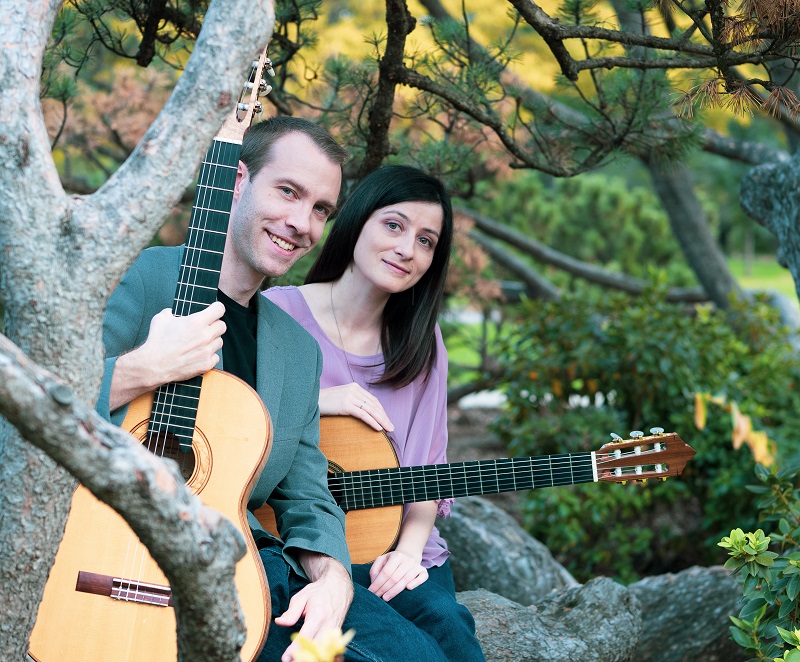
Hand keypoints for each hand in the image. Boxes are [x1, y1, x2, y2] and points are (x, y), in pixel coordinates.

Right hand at [109, 302, 225, 410]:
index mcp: (197, 322)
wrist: (153, 365)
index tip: (214, 311)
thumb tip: (175, 312)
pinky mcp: (207, 364)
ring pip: (219, 341)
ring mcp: (207, 351)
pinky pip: (216, 356)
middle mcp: (205, 335)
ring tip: (199, 343)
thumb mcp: (161, 318)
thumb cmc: (156, 341)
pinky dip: (209, 355)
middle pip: (222, 326)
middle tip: (205, 328)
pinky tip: (198, 354)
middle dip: (214, 325)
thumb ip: (173, 312)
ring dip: (212, 341)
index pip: (219, 309)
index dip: (216, 309)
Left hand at [274, 554, 353, 661]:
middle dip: (304, 658)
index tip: (285, 658)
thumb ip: (291, 612)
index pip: (306, 637)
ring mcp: (334, 631)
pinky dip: (322, 654)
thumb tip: (279, 622)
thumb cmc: (319, 591)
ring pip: (324, 651)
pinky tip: (312, 657)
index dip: (295, 650)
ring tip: (298, 660)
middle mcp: (328, 625)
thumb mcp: (302, 597)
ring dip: (313, 657)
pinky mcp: (337, 634)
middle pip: (316, 648)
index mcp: (318, 615)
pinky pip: (330, 649)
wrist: (339, 586)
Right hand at [319, 383, 393, 431]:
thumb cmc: (324, 402)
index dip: (381, 411)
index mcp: (354, 387)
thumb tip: (363, 412)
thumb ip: (352, 401)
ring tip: (388, 429)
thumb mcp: (341, 398)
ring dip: (381, 420)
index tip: (387, 420)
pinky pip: (362, 414)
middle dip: (384, 416)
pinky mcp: (345, 404)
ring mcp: (350, 396)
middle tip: (392, 427)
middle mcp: (354, 389)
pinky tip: (378, 428)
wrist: (310, 400)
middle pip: (374, 405)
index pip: (372, 400)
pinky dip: (372, 421)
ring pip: (370, 410)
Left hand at [368, 550, 427, 600]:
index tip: (371, 592)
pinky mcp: (423, 571)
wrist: (409, 556)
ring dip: (395, 590)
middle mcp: (407, 560)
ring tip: (385, 598)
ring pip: (406, 579)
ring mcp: (416, 565)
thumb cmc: (392, 562)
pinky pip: (422, 577)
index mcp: (396, 556)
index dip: (378, 583)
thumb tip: (374, 582)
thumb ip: (375, 570)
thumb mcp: (382, 561)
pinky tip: (408, 588)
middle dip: (384, 589)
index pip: (386, 572)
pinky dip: (416, 583)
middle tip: (377, 597)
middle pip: (395, 577)